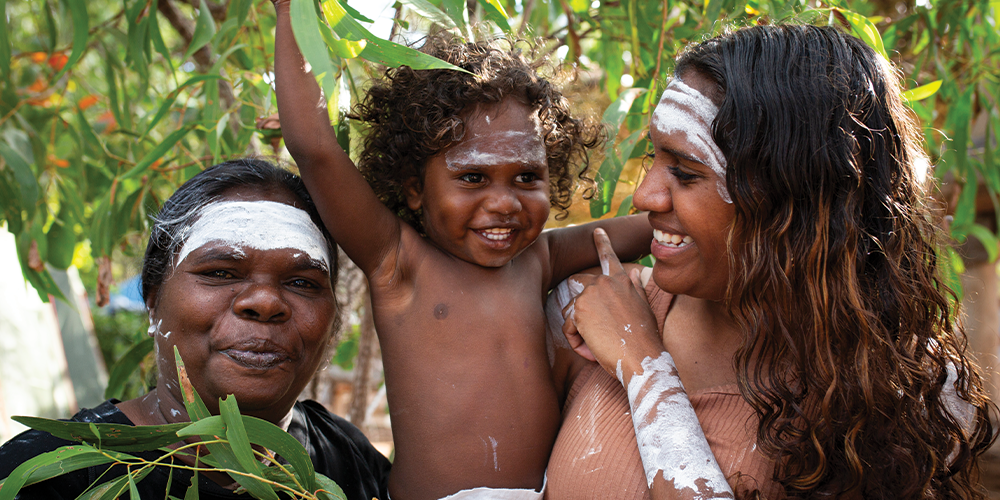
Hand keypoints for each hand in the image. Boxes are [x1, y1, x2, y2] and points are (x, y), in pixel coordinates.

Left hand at [562, 228, 661, 376]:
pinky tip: (593, 350)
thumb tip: (636, 272)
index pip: (609, 257)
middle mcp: (605, 282)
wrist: (643, 358)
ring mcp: (591, 294)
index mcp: (623, 281)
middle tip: (601, 334)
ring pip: (573, 313)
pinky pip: (569, 327)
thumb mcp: (643, 308)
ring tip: (601, 346)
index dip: (602, 242)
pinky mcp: (580, 310)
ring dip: (581, 332)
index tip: (597, 231)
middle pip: (580, 290)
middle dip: (583, 312)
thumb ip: (635, 288)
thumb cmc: (644, 339)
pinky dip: (577, 342)